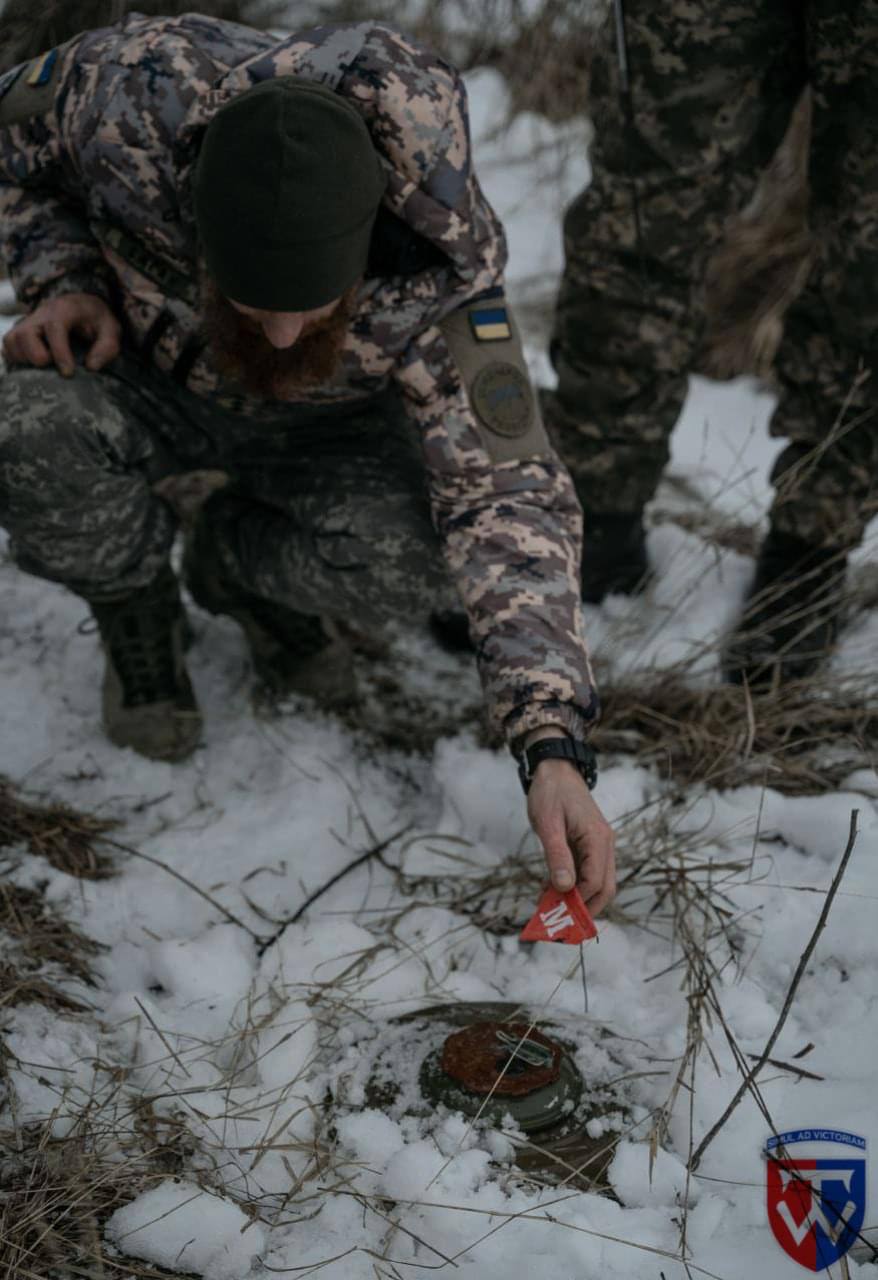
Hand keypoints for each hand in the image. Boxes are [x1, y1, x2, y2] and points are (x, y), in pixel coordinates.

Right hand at [2, 292, 120, 376]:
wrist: (81, 306)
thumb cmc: (96, 320)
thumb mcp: (111, 329)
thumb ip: (107, 346)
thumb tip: (91, 367)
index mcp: (64, 309)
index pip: (55, 328)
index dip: (59, 352)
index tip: (68, 373)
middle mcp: (41, 314)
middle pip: (25, 334)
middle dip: (35, 355)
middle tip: (50, 366)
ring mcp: (27, 323)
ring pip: (12, 341)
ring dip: (24, 359)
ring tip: (44, 367)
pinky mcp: (19, 333)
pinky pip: (8, 347)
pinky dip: (16, 358)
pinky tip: (33, 366)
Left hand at [526, 739, 615, 915]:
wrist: (555, 769)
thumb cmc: (550, 793)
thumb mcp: (548, 824)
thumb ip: (557, 856)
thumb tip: (565, 888)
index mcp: (598, 839)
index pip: (596, 882)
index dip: (579, 902)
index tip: (556, 915)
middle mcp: (605, 845)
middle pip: (604, 888)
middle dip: (584, 909)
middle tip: (558, 925)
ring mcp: (599, 845)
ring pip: (597, 883)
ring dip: (577, 900)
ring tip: (550, 910)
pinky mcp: (589, 846)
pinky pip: (586, 872)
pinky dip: (572, 886)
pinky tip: (549, 891)